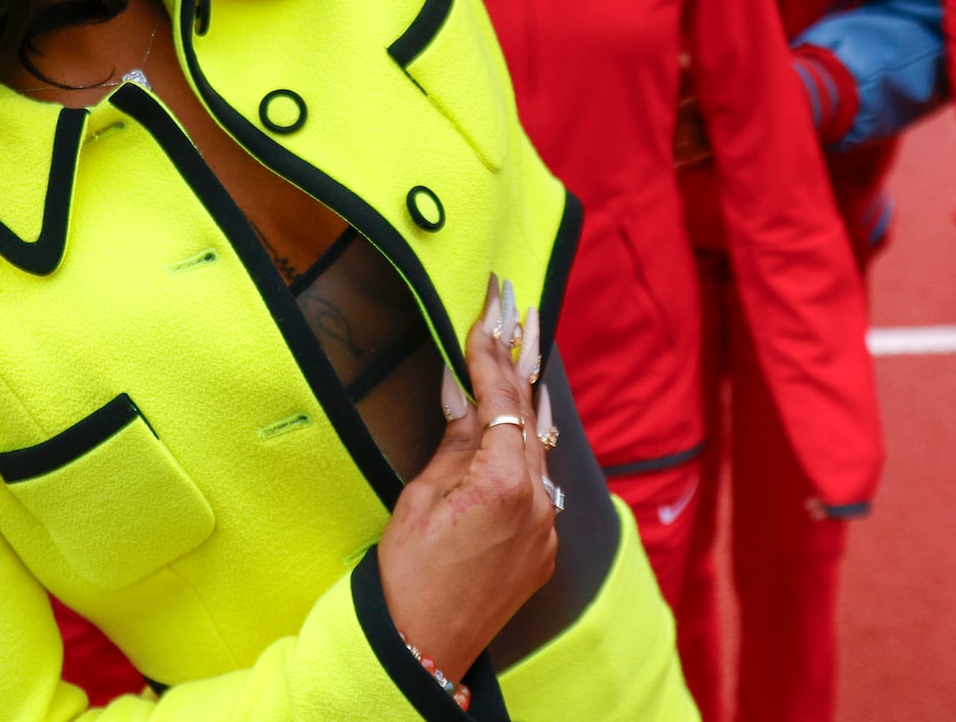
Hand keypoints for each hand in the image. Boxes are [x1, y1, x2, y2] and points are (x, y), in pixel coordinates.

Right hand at [377, 276, 558, 680]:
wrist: (422, 647)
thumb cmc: (409, 575)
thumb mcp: (421, 496)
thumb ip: (454, 440)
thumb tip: (461, 388)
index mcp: (504, 482)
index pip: (500, 396)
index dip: (490, 348)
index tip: (488, 308)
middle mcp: (538, 500)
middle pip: (531, 411)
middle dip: (522, 355)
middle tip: (519, 306)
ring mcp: (546, 526)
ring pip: (542, 443)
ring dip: (531, 396)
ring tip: (531, 345)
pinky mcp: (543, 547)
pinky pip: (543, 479)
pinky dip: (531, 443)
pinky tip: (527, 419)